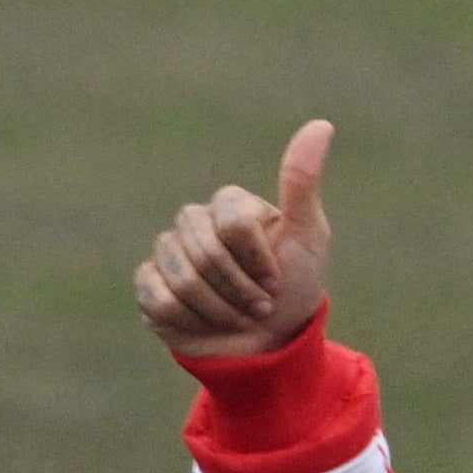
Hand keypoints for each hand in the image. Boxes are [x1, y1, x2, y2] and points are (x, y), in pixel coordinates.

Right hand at [133, 119, 333, 359]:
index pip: (233, 222)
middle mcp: (194, 222)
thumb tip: (322, 124)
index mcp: (229, 206)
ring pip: (183, 277)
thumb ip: (302, 183)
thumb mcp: (308, 238)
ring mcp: (169, 252)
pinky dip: (192, 320)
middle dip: (241, 291)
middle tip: (260, 307)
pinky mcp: (150, 285)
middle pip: (206, 252)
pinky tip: (206, 324)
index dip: (259, 260)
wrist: (270, 348)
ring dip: (220, 310)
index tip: (277, 280)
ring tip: (237, 318)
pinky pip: (160, 298)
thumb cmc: (293, 292)